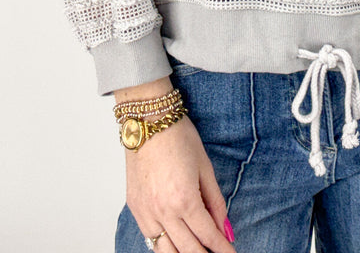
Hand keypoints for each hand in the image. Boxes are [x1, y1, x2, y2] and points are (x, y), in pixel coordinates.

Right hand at [125, 113, 235, 252]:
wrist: (146, 120)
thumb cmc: (177, 136)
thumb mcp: (205, 166)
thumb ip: (215, 201)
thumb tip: (224, 227)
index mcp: (184, 199)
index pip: (207, 236)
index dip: (222, 248)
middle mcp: (163, 211)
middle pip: (188, 250)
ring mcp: (146, 212)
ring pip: (166, 251)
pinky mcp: (135, 208)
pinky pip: (150, 239)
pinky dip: (164, 247)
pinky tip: (176, 246)